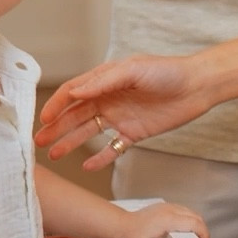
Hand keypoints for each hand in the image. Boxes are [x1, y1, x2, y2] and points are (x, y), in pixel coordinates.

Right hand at [37, 53, 211, 169]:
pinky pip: (113, 148)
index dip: (56, 105)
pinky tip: (87, 167)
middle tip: (39, 141)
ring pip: (89, 132)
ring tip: (55, 155)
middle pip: (76, 115)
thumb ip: (102, 82)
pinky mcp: (134, 132)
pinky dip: (100, 158)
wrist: (197, 86)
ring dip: (71, 143)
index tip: (43, 118)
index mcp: (105, 80)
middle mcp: (109, 98)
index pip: (73, 93)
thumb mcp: (133, 70)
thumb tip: (73, 92)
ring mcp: (120, 117)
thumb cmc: (167, 71)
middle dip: (57, 128)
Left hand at [115, 199, 208, 237]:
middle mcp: (170, 210)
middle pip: (196, 216)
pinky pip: (184, 211)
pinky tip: (184, 230)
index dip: (203, 233)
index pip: (194, 223)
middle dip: (202, 230)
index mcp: (168, 219)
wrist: (122, 225)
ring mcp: (168, 206)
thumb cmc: (132, 236)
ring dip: (196, 224)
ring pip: (191, 212)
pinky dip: (189, 220)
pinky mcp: (166, 206)